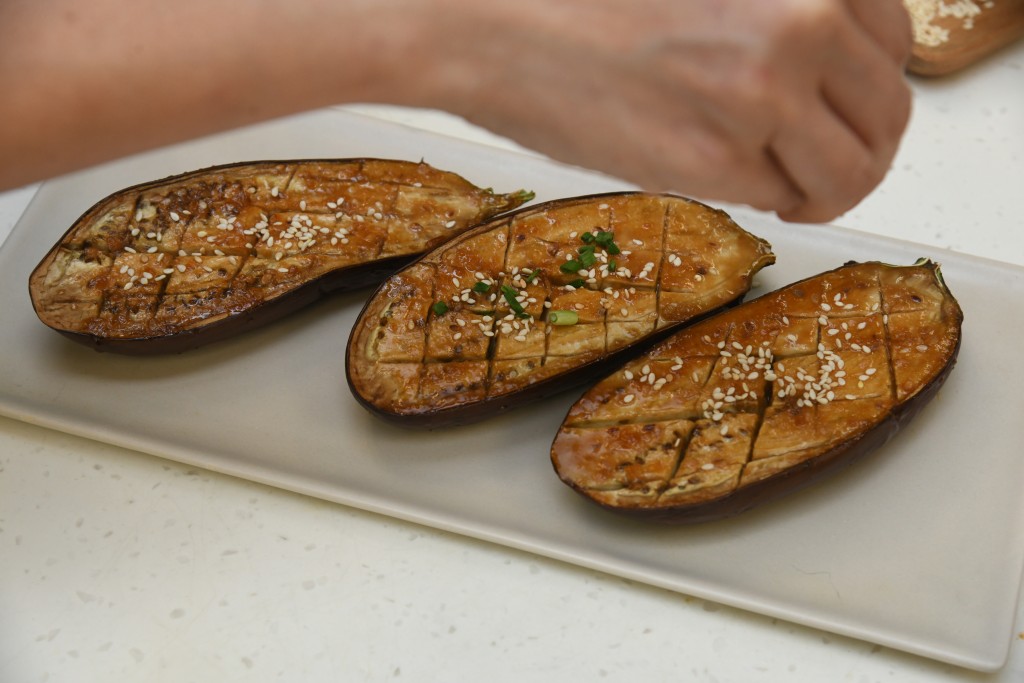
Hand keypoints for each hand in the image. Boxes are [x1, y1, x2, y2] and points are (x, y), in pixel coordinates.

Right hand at [428, 0, 912, 222]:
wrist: (493, 24)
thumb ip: (774, 6)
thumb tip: (821, 61)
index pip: (893, 40)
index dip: (872, 83)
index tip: (847, 103)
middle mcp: (799, 21)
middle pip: (888, 111)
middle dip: (863, 144)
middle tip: (827, 159)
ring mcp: (762, 92)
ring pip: (852, 170)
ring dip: (833, 188)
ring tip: (797, 187)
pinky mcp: (716, 160)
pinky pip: (787, 197)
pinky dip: (777, 201)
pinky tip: (747, 186)